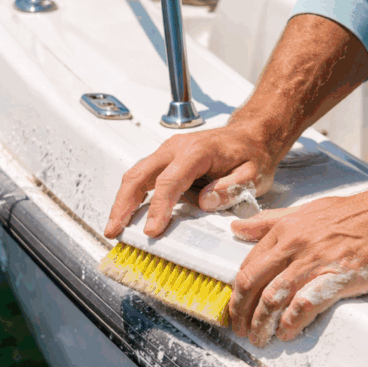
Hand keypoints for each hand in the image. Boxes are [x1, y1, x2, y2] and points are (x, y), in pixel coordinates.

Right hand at [104, 119, 285, 238]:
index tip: (152, 230)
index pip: (169, 181)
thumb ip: (231, 188)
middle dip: (124, 204)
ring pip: (136, 175)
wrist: (251, 136)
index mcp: (196, 151)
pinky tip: (128, 214)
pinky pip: (143, 177)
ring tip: (115, 226)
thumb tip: (205, 202)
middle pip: (140, 175)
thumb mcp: (253, 174)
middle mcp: (176, 148)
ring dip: (122, 201)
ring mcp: (167, 153)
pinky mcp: (166, 160)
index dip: (158, 208)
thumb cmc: (251, 154)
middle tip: (114, 229)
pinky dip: (132, 196)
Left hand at [228, 187, 367, 345]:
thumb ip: (270, 221)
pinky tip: (287, 333)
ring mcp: (314, 262)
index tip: (236, 306)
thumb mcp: (308, 210)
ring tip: (260, 338)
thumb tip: (239, 227)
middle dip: (241, 312)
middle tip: (240, 329)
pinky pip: (304, 304)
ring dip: (262, 323)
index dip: (237, 291)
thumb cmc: (360, 213)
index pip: (248, 264)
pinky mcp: (336, 278)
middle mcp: (294, 244)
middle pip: (253, 284)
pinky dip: (291, 322)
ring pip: (272, 298)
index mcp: (286, 229)